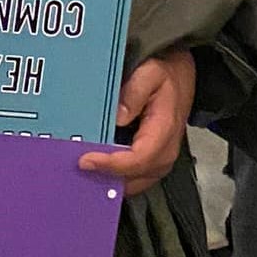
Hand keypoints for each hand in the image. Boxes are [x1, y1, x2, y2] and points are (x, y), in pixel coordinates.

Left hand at [80, 47, 194, 195]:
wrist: (180, 79)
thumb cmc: (165, 76)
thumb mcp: (151, 72)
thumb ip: (135, 91)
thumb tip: (118, 116)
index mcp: (164, 130)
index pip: (138, 158)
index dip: (111, 164)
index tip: (86, 160)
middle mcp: (165, 152)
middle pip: (133, 176)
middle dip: (104, 175)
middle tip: (75, 168)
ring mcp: (160, 161)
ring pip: (132, 183)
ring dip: (107, 180)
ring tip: (81, 172)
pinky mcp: (152, 164)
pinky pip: (132, 179)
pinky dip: (113, 177)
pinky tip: (94, 170)